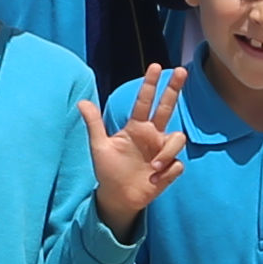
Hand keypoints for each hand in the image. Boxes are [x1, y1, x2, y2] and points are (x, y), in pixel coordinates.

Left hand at [82, 65, 190, 232]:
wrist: (117, 197)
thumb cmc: (108, 170)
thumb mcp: (99, 146)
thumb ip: (94, 124)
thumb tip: (81, 101)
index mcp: (136, 127)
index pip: (144, 101)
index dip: (150, 84)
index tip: (155, 66)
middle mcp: (152, 135)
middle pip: (167, 107)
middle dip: (174, 89)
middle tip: (180, 70)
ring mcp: (162, 151)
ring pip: (178, 139)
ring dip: (167, 151)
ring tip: (153, 166)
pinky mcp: (169, 169)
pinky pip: (176, 164)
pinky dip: (166, 171)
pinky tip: (154, 179)